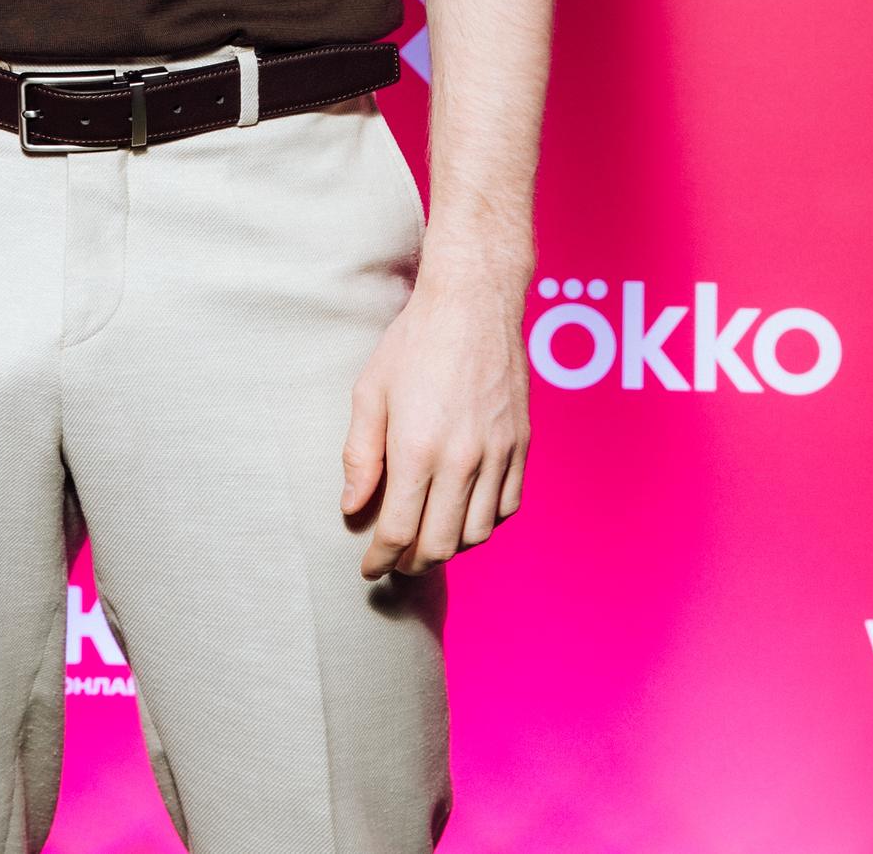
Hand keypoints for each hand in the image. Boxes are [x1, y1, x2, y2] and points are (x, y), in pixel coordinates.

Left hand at [339, 254, 530, 579]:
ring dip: (449, 546)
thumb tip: (352, 507)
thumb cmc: (414, 343)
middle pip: (439, 544)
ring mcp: (497, 454)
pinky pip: (507, 507)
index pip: (398, 531)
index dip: (380, 560)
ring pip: (476, 534)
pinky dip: (484, 522)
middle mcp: (461, 460)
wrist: (473, 303)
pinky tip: (464, 512)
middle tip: (395, 560)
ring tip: (427, 537)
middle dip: (412, 563)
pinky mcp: (520, 446)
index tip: (369, 568)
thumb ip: (359, 455)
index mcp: (417, 448)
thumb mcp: (370, 391)